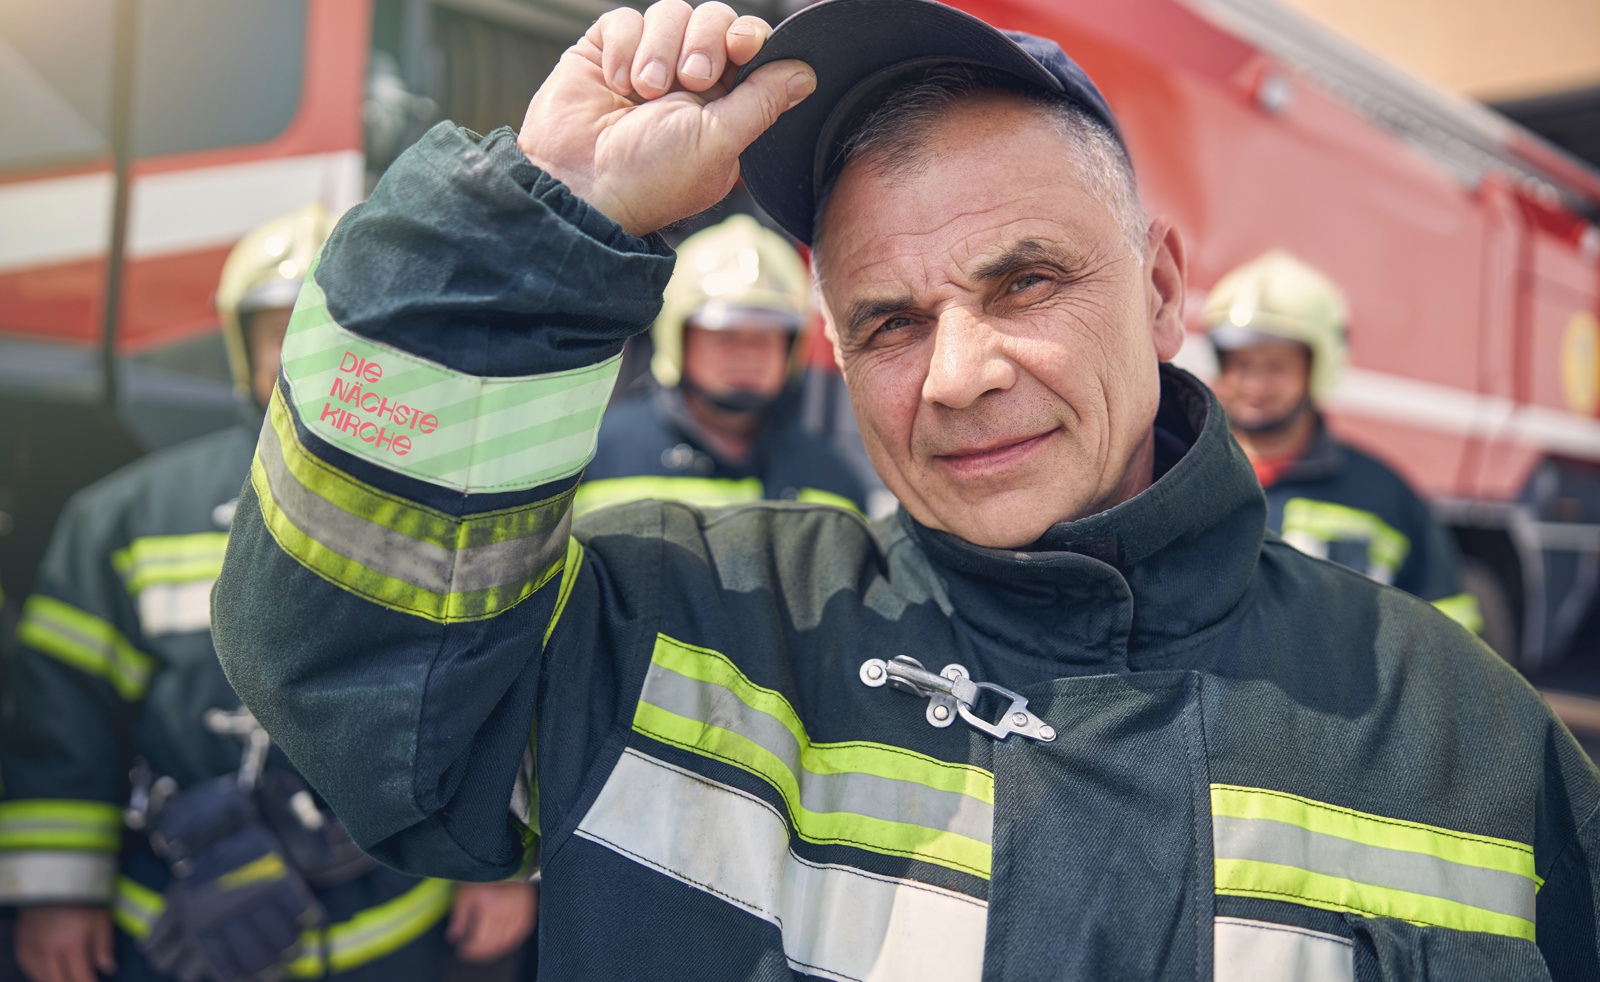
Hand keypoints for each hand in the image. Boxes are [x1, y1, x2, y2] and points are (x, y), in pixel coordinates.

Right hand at [15, 906, 115, 981]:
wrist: (52, 879)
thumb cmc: (81, 896)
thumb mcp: (101, 918)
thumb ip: (104, 946)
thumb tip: (108, 968)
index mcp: (71, 945)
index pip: (81, 977)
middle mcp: (49, 951)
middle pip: (60, 981)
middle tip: (82, 980)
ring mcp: (33, 949)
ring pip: (42, 978)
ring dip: (56, 980)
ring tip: (69, 977)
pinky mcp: (22, 943)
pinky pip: (28, 968)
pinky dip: (38, 974)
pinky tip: (47, 974)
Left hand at [447, 881, 538, 963]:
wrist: (505, 860)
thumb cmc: (484, 875)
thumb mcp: (465, 894)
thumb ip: (459, 918)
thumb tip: (454, 937)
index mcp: (490, 909)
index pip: (480, 940)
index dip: (470, 950)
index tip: (462, 950)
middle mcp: (507, 913)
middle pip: (494, 944)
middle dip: (481, 952)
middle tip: (471, 953)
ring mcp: (520, 913)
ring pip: (507, 941)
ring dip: (494, 949)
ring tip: (484, 948)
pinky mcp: (528, 911)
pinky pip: (519, 933)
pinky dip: (509, 940)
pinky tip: (501, 941)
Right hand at [518, 0, 815, 235]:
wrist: (578, 187)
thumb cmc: (650, 179)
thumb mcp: (719, 143)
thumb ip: (762, 102)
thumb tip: (805, 74)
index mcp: (724, 107)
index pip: (749, 47)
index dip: (748, 37)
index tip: (741, 48)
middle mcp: (687, 83)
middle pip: (714, 19)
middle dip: (705, 41)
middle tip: (690, 81)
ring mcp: (646, 65)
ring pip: (671, 13)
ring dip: (660, 48)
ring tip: (645, 91)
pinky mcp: (606, 54)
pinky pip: (626, 20)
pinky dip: (624, 46)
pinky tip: (616, 83)